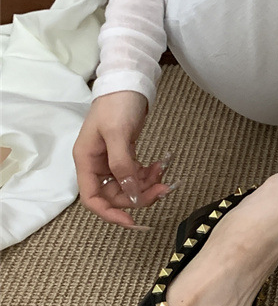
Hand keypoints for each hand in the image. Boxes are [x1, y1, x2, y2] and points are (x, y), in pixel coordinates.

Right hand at [73, 91, 174, 228]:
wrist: (129, 83)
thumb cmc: (117, 105)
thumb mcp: (117, 134)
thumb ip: (122, 165)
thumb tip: (131, 195)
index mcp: (86, 161)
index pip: (92, 198)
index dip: (110, 213)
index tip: (132, 221)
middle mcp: (96, 165)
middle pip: (115, 195)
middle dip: (139, 196)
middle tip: (163, 189)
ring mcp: (111, 161)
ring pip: (129, 187)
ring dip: (147, 185)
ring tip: (163, 173)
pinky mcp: (125, 156)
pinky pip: (136, 175)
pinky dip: (149, 175)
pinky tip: (161, 166)